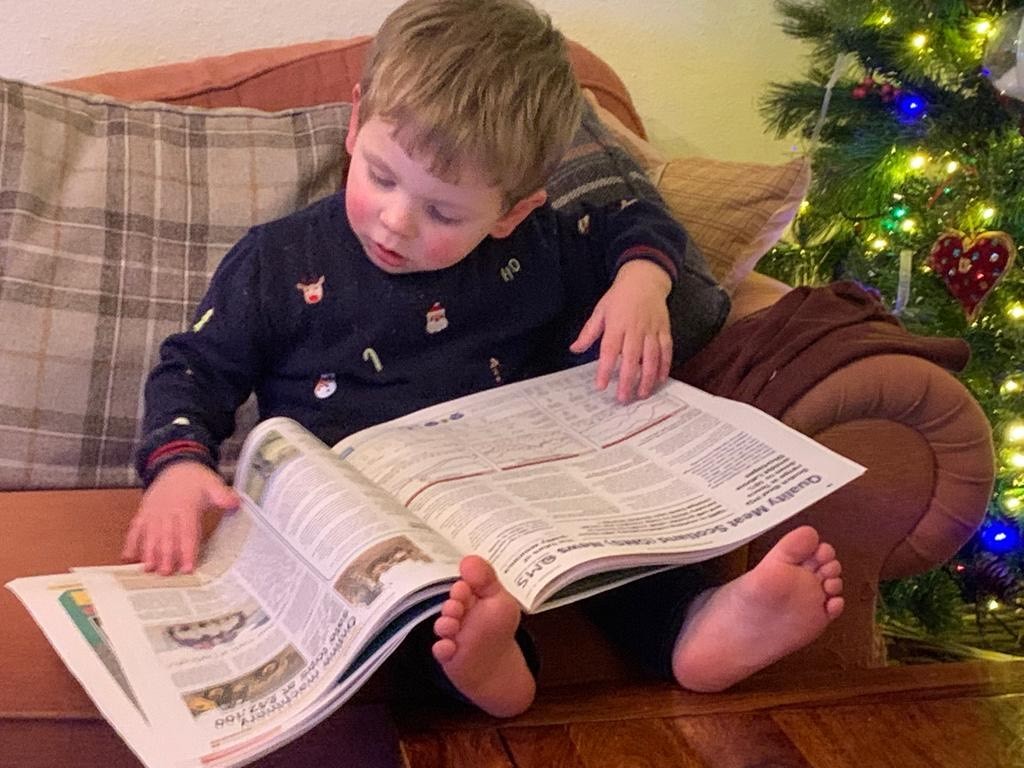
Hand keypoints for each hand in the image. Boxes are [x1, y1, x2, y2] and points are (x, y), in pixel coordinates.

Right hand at [122, 461, 239, 574]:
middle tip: (166, 573)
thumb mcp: (212, 484)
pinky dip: (130, 542)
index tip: (188, 567)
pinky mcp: (143, 513)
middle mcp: (167, 511)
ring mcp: (153, 513)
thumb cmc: (195, 479)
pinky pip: (135, 528)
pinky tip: (127, 557)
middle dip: (166, 556)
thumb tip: (235, 503)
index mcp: (185, 506)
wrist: (176, 466)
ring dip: (149, 552)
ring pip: (150, 535)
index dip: (188, 550)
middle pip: (167, 537)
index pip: (187, 532)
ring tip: (148, 569)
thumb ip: (222, 495)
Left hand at [570, 260, 671, 401]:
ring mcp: (652, 330)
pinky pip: (666, 351)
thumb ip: (589, 332)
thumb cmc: (619, 297)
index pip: (609, 350)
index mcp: (616, 324)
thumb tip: (574, 348)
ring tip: (642, 394)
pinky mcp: (664, 330)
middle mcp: (635, 328)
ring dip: (648, 378)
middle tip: (623, 398)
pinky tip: (659, 380)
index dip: (605, 369)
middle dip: (628, 380)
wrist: (644, 279)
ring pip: (652, 357)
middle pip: (632, 358)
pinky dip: (664, 366)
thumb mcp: (600, 311)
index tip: (601, 385)